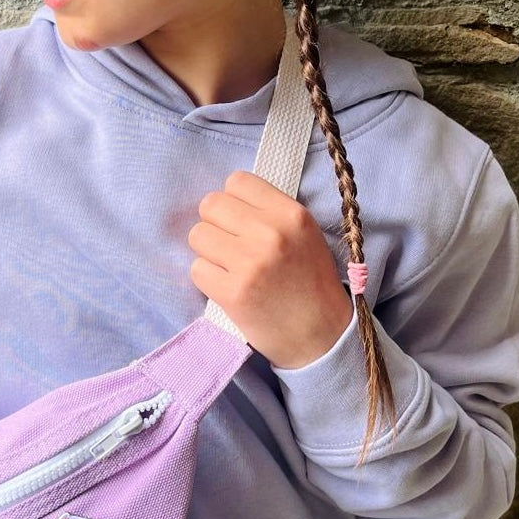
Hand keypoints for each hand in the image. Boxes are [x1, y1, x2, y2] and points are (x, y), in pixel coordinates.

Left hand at [187, 170, 354, 368]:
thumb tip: (228, 200)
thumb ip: (270, 212)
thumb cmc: (312, 283)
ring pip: (198, 235)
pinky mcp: (232, 293)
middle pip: (211, 204)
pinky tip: (227, 286)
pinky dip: (207, 277)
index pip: (237, 181)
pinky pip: (196, 268)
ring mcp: (249, 264)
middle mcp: (270, 234)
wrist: (321, 337)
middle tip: (230, 244)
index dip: (233, 200)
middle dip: (216, 223)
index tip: (240, 219)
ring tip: (229, 265)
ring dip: (208, 250)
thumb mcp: (305, 234)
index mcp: (291, 214)